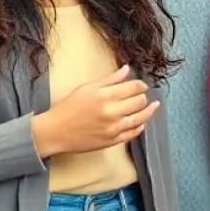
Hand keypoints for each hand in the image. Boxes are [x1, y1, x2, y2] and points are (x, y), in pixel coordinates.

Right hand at [31, 66, 158, 157]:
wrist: (56, 131)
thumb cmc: (69, 107)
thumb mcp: (88, 87)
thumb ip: (110, 79)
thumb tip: (127, 69)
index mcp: (105, 96)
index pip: (134, 88)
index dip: (141, 85)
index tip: (142, 85)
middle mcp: (112, 112)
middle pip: (139, 102)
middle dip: (143, 97)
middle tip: (143, 95)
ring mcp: (113, 128)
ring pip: (140, 118)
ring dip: (148, 111)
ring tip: (153, 106)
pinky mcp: (112, 141)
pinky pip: (133, 134)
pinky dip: (139, 126)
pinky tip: (141, 122)